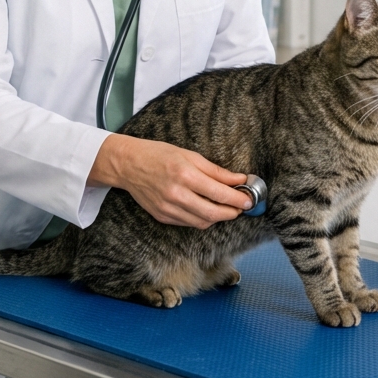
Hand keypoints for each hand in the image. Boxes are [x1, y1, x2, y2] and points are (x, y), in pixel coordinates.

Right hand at [89, 134, 251, 227]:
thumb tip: (238, 179)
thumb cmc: (159, 155)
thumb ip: (216, 171)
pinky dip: (202, 219)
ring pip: (202, 222)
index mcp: (184, 175)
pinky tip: (207, 209)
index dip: (237, 198)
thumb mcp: (190, 155)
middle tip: (241, 207)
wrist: (129, 164)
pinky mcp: (162, 217)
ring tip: (227, 208)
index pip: (218, 193)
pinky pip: (188, 223)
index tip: (249, 199)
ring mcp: (168, 208)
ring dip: (218, 217)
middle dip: (231, 212)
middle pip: (213, 213)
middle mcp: (176, 194)